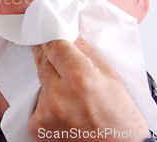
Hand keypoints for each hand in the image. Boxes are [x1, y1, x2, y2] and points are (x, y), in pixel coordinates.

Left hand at [28, 37, 147, 140]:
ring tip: (70, 90)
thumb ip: (86, 53)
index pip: (54, 44)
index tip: (50, 30)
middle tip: (56, 51)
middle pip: (42, 59)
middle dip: (48, 53)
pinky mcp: (36, 126)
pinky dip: (47, 100)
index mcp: (81, 78)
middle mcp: (58, 95)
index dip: (53, 35)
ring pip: (40, 80)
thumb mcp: (111, 78)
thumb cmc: (120, 121)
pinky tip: (65, 107)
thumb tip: (69, 32)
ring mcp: (45, 112)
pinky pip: (37, 101)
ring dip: (50, 78)